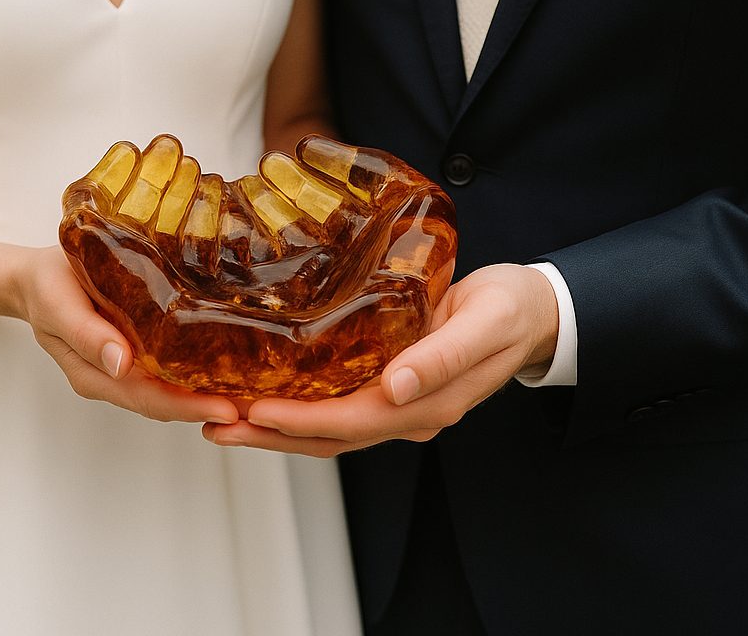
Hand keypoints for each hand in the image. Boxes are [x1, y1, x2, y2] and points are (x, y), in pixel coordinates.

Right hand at [15, 245, 238, 424]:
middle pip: (167, 402)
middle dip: (210, 407)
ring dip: (210, 393)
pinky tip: (230, 365)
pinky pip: (171, 365)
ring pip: (172, 388)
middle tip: (255, 407)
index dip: (188, 407)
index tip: (226, 409)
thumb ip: (86, 333)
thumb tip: (122, 364)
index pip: (148, 398)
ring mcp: (129, 364)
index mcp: (95, 374)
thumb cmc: (47, 285)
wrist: (36, 275)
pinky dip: (199, 371)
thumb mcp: (58, 303)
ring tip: (253, 394)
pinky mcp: (140, 345)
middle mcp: (117, 376)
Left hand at [203, 264, 557, 456]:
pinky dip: (300, 409)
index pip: (352, 422)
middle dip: (271, 435)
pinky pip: (339, 407)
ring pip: (329, 429)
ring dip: (277, 429)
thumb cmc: (509, 309)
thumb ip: (445, 355)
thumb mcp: (486, 323)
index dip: (300, 422)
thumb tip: (398, 388)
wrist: (531, 310)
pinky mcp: (392, 385)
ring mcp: (400, 404)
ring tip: (227, 419)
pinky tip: (271, 395)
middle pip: (330, 437)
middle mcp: (409, 413)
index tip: (253, 413)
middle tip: (216, 425)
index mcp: (429, 404)